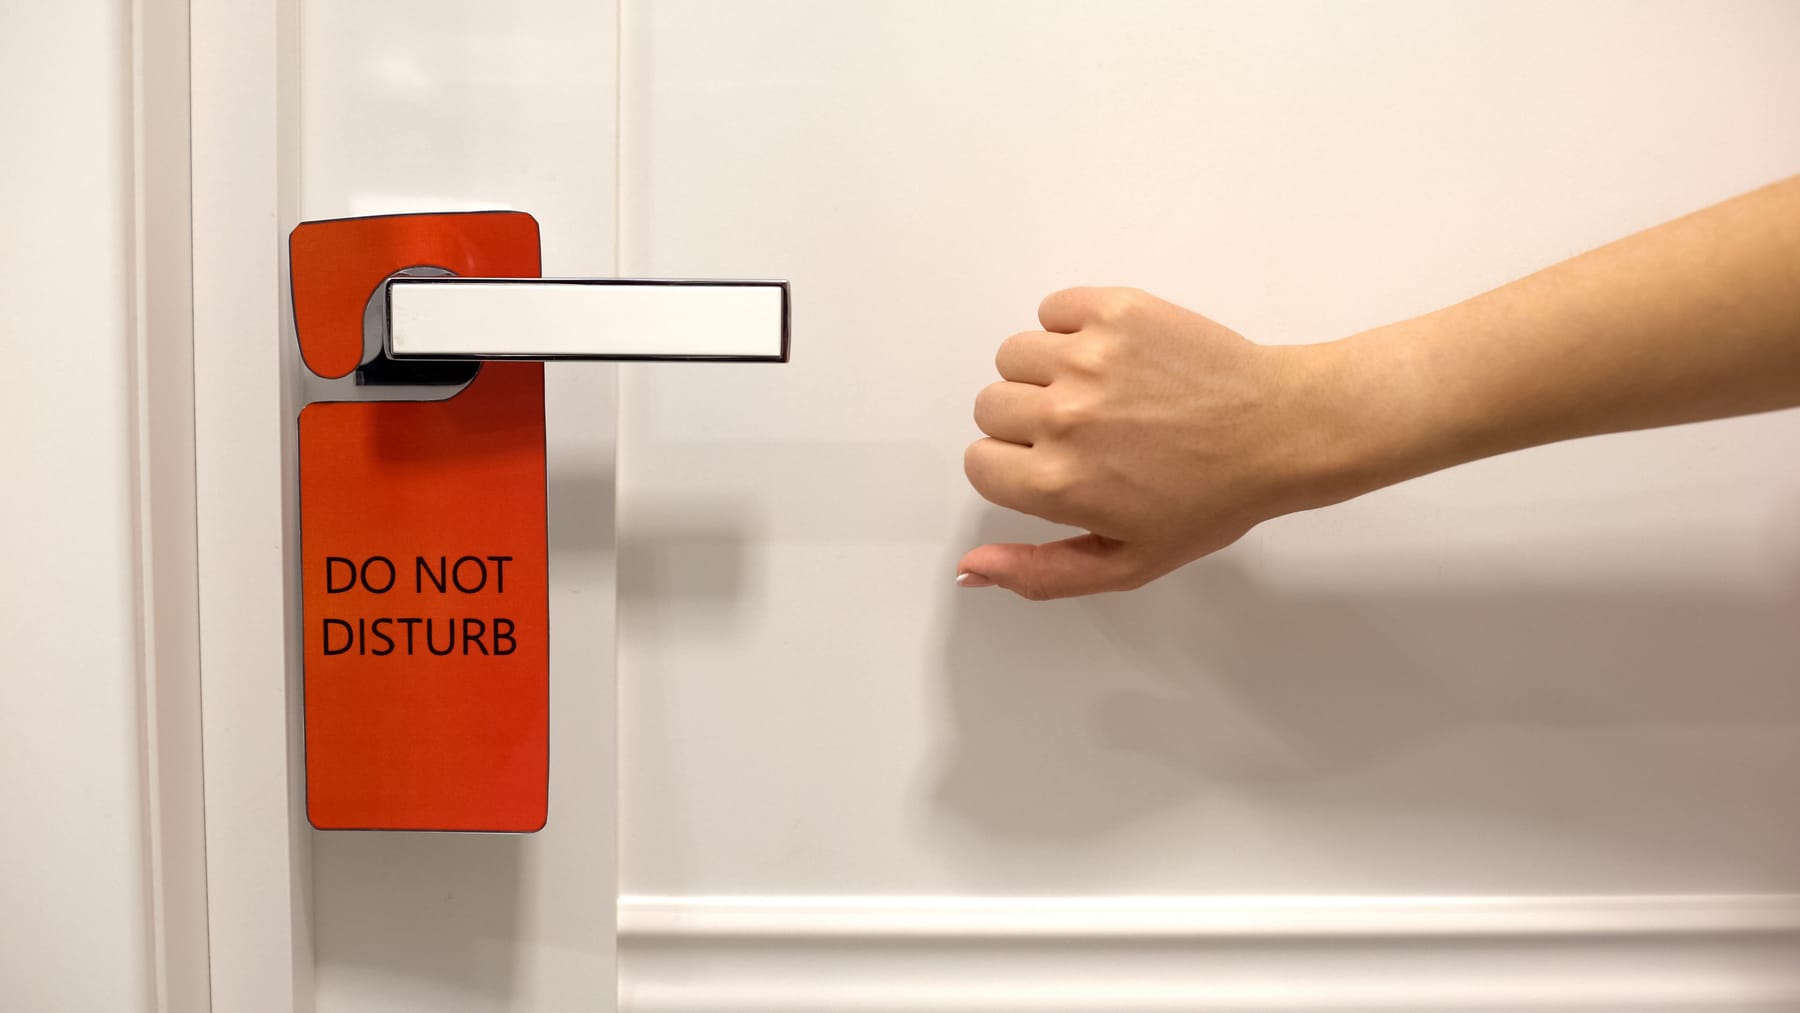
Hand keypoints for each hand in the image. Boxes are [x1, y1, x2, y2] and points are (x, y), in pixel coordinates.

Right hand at [959, 287, 1352, 599]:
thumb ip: (1040, 573)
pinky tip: (1113, 356)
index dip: (1015, 470)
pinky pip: (1052, 310)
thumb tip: (968, 568)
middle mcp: (1063, 417)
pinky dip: (1070, 328)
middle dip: (1026, 423)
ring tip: (1098, 390)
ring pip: (1013, 356)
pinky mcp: (1115, 311)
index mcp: (1059, 484)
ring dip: (1043, 373)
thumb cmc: (1210, 503)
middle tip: (1087, 432)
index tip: (1059, 468)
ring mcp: (1088, 358)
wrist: (1279, 430)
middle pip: (989, 407)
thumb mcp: (1127, 563)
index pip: (979, 464)